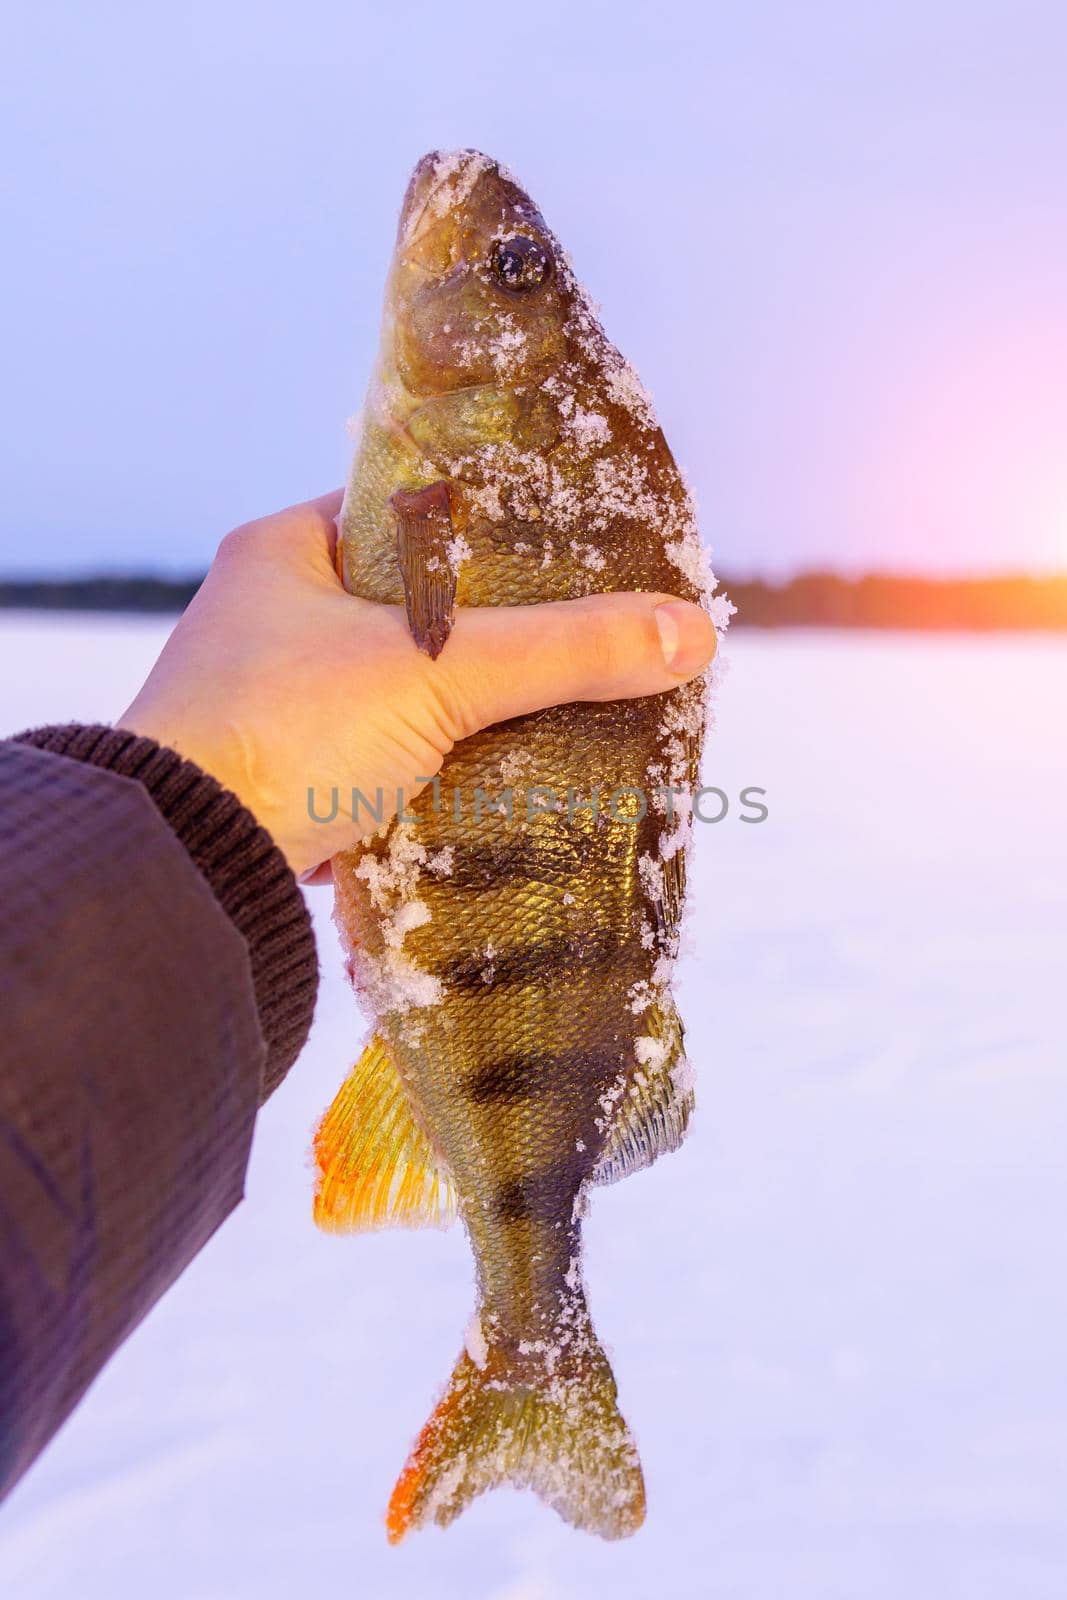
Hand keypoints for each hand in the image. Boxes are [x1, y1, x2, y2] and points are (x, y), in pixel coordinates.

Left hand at [120, 492, 715, 878]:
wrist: (185, 872)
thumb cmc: (289, 733)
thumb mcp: (439, 674)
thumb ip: (564, 649)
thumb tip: (693, 631)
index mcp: (285, 553)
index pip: (409, 515)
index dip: (493, 529)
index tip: (570, 551)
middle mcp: (269, 622)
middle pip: (413, 613)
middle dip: (493, 638)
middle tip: (580, 639)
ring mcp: (271, 709)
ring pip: (399, 695)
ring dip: (466, 713)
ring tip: (560, 711)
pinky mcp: (285, 785)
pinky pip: (381, 764)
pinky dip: (434, 774)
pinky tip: (501, 784)